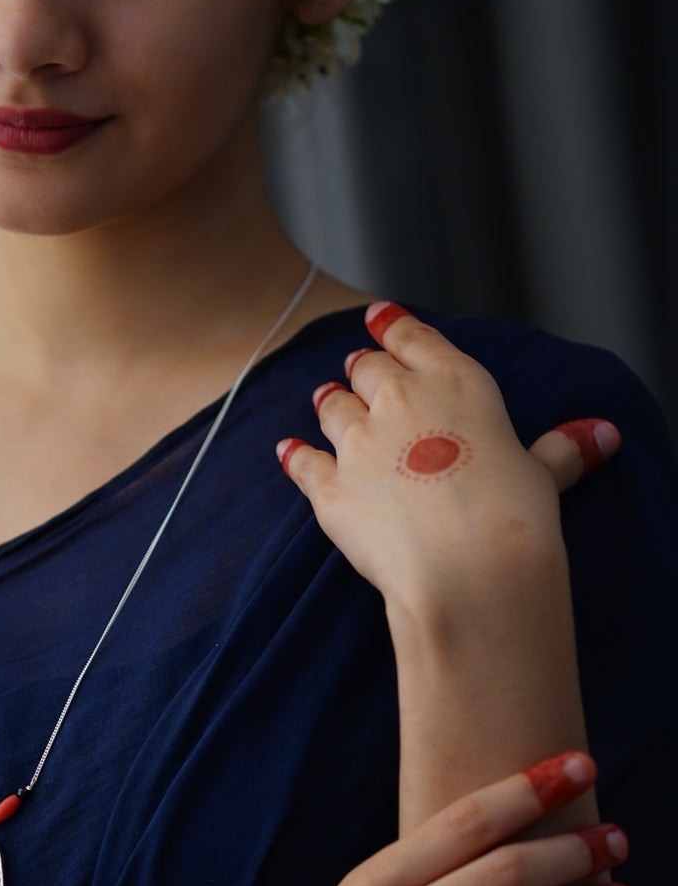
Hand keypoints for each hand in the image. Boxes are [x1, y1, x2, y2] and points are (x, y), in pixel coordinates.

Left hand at [276, 304, 620, 614]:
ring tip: (327, 399)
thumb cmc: (513, 518)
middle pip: (367, 370)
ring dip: (331, 402)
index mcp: (455, 383)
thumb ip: (557, 450)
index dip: (393, 326)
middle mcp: (399, 402)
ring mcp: (358, 443)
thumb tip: (597, 436)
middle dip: (363, 369)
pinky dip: (294, 454)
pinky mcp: (329, 488)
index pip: (414, 339)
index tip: (378, 317)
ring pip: (333, 407)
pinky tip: (287, 450)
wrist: (468, 568)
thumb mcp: (542, 474)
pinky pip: (302, 461)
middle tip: (358, 370)